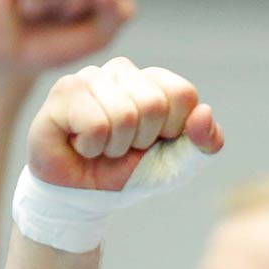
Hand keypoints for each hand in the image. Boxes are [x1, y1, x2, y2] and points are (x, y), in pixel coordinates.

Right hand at [0, 0, 134, 76]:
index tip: (85, 15)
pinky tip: (24, 6)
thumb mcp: (99, 35)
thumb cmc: (57, 43)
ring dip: (54, 4)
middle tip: (57, 16)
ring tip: (39, 11)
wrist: (14, 61)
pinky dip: (34, 4)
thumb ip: (117, 12)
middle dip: (76, 3)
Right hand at [27, 57, 223, 191]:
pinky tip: (81, 144)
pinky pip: (95, 124)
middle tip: (122, 148)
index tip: (153, 143)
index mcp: (154, 82)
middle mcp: (122, 71)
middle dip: (141, 141)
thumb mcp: (177, 165)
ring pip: (124, 114)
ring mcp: (92, 76)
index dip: (172, 131)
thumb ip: (204, 143)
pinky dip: (92, 148)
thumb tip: (204, 112)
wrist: (83, 196)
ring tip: (101, 147)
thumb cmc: (129, 172)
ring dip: (115, 147)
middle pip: (154, 103)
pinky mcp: (64, 90)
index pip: (183, 94)